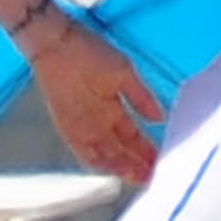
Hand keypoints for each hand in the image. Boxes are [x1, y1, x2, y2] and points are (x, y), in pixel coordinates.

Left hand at [24, 20, 164, 184]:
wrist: (57, 43)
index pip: (134, 136)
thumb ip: (141, 98)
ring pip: (106, 155)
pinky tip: (115, 171)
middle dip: (139, 164)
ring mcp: (84, 127)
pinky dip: (100, 162)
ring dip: (123, 167)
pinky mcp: (68, 128)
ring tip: (141, 177)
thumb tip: (161, 118)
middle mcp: (99, 122)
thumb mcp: (124, 74)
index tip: (163, 161)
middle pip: (122, 150)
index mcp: (114, 108)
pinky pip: (84, 152)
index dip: (148, 150)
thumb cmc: (91, 51)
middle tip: (156, 176)